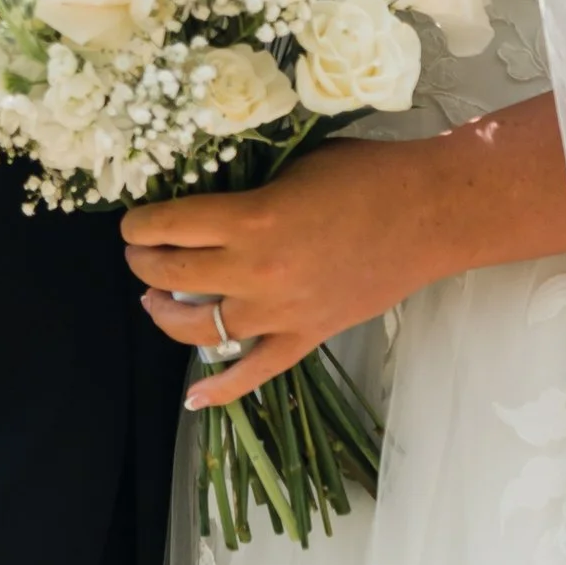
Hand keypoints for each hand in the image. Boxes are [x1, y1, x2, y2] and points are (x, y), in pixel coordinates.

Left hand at [122, 100, 565, 410]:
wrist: (432, 213)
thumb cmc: (367, 175)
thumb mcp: (293, 167)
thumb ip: (246, 191)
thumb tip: (204, 200)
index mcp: (251, 220)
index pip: (167, 227)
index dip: (138, 224)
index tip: (133, 221)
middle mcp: (257, 272)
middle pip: (172, 276)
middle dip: (144, 263)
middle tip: (140, 253)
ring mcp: (281, 312)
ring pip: (199, 329)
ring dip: (165, 314)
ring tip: (156, 300)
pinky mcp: (307, 336)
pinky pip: (255, 372)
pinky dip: (221, 389)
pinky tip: (194, 397)